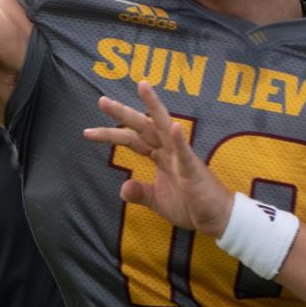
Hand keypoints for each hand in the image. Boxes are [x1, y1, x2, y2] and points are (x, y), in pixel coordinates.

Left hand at [84, 81, 233, 237]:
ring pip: (164, 128)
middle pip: (143, 126)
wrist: (217, 220)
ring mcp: (182, 158)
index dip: (111, 134)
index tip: (88, 131)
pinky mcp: (193, 171)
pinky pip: (185, 154)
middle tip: (101, 100)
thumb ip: (140, 193)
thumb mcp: (158, 202)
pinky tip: (174, 126)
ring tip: (143, 86)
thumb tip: (122, 188)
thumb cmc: (192, 206)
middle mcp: (169, 151)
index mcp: (161, 156)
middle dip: (123, 113)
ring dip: (154, 107)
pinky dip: (179, 140)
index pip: (132, 140)